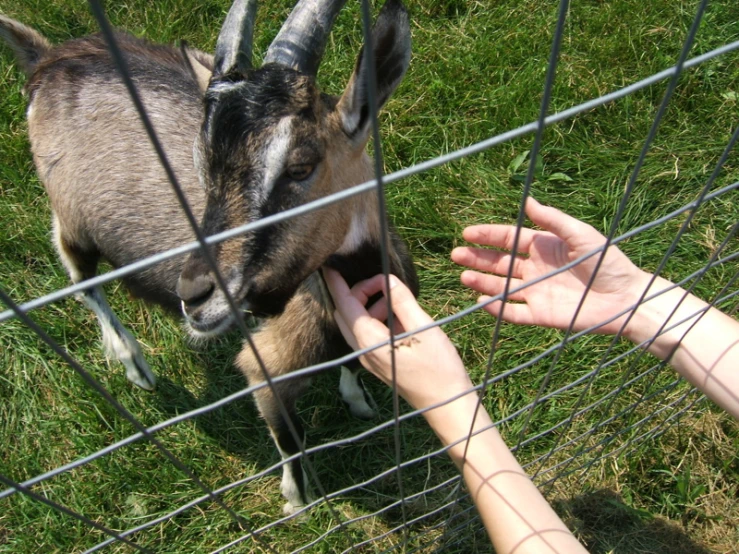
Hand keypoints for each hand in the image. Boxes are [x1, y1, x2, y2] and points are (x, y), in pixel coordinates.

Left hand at [322, 268, 473, 410]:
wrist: (446, 405)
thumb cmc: (438, 368)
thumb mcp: (423, 328)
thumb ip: (402, 302)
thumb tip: (388, 280)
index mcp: (369, 341)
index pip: (344, 305)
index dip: (336, 283)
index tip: (330, 265)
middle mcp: (363, 351)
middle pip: (347, 313)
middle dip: (359, 292)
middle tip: (384, 283)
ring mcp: (369, 359)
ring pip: (357, 324)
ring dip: (371, 306)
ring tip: (398, 302)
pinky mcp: (379, 363)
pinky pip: (368, 335)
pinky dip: (378, 320)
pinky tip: (400, 318)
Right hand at [451, 197, 651, 334]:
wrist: (627, 298)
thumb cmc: (608, 263)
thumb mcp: (581, 235)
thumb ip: (553, 220)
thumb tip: (527, 201)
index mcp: (543, 247)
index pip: (509, 239)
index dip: (488, 236)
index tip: (467, 233)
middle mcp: (535, 269)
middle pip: (499, 263)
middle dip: (477, 258)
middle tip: (456, 255)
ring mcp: (536, 293)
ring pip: (501, 287)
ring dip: (482, 282)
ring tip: (463, 277)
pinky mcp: (541, 315)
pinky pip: (513, 312)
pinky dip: (497, 309)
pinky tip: (482, 302)